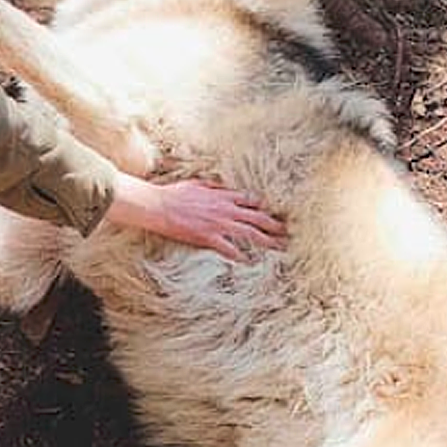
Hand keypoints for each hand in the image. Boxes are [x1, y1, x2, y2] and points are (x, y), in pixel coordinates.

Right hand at [104, 173, 285, 260]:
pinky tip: (250, 262)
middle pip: (257, 218)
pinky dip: (240, 256)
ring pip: (250, 233)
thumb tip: (222, 186)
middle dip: (274, 225)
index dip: (263, 208)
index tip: (272, 213)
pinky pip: (229, 249)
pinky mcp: (208, 237)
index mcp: (222, 195)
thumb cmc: (173, 194)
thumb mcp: (196, 183)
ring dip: (267, 240)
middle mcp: (225, 209)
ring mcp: (218, 224)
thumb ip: (212, 185)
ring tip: (279, 247)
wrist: (158, 205)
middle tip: (288, 232)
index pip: (251, 200)